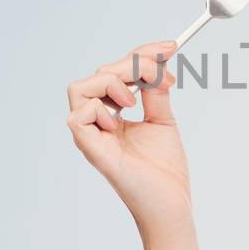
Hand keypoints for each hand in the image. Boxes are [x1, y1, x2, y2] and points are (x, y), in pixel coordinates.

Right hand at [67, 40, 190, 232]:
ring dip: (111, 83)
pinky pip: (78, 116)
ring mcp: (91, 135)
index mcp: (113, 114)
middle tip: (161, 74)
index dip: (141, 54)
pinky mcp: (91, 149)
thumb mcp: (163, 120)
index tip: (170, 46)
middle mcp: (98, 122)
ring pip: (80, 87)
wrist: (170, 202)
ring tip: (135, 101)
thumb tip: (157, 65)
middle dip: (132, 64)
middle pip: (99, 73)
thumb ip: (156, 92)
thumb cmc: (164, 170)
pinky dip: (100, 108)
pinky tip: (122, 119)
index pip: (117, 71)